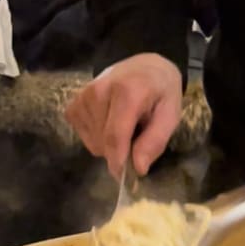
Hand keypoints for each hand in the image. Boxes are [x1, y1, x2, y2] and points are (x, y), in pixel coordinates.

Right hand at [65, 53, 182, 177]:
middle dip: (120, 152)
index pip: (115, 136)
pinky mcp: (74, 105)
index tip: (124, 178)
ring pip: (93, 144)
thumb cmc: (160, 91)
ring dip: (109, 144)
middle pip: (103, 143)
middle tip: (136, 137)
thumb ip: (155, 141)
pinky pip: (84, 137)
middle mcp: (98, 92)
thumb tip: (138, 168)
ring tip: (123, 125)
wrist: (144, 66)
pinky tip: (109, 122)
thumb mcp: (170, 114)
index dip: (118, 162)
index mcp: (127, 92)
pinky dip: (97, 138)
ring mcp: (82, 98)